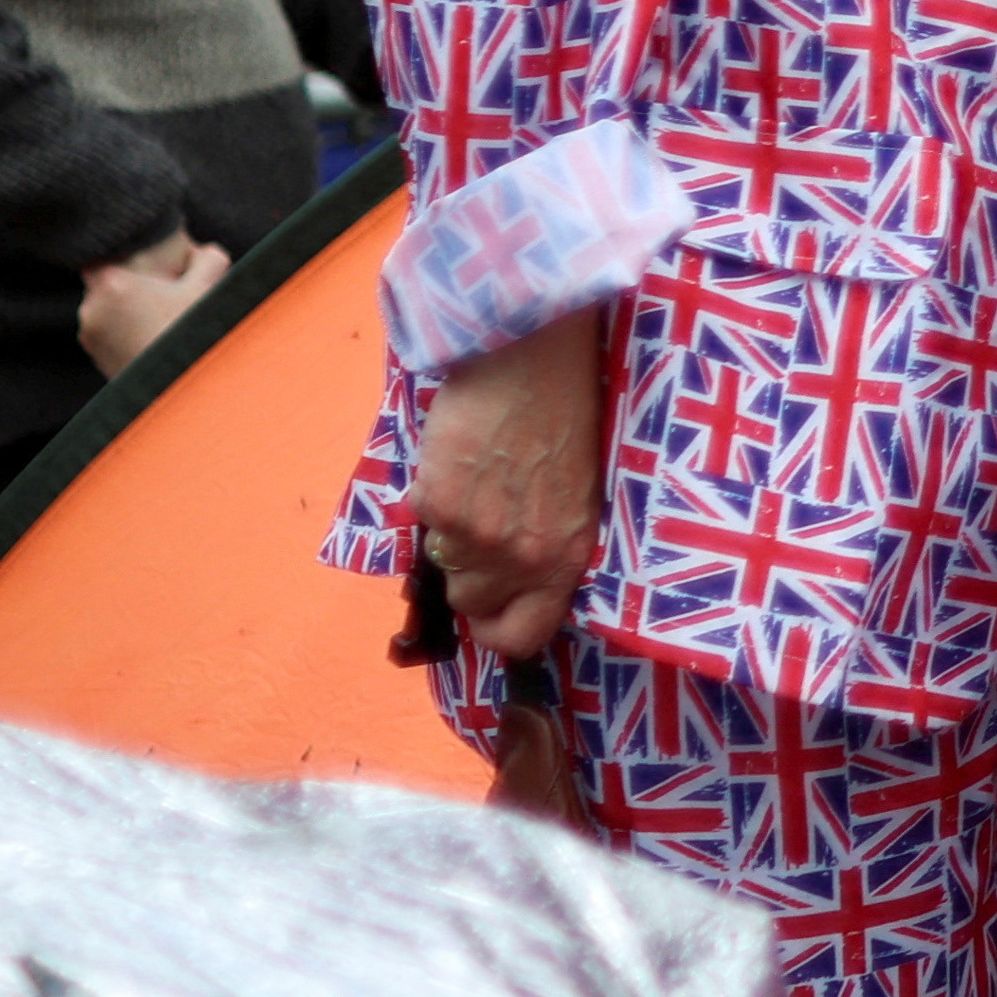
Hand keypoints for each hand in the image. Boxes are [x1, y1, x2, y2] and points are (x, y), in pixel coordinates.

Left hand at [76, 235, 228, 376]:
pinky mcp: (97, 358)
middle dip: (133, 285)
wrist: (186, 392)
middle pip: (107, 282)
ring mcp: (90, 336)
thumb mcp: (207, 290)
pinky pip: (108, 335)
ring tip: (165, 320)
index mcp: (112, 284)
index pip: (102, 254)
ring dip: (130, 311)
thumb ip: (207, 260)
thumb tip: (204, 252)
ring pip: (108, 310)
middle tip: (165, 292)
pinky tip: (158, 339)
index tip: (148, 262)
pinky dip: (128, 333)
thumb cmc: (193, 336)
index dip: (124, 254)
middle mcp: (92, 308)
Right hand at [414, 305, 608, 657]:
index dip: (498, 628)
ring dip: (449, 536)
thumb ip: (547, 543)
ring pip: (441, 566)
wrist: (531, 359)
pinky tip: (458, 462)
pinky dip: (430, 497)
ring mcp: (479, 535)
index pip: (522, 637)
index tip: (491, 607)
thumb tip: (511, 579)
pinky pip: (422, 522)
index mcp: (567, 556)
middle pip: (471, 604)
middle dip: (470, 573)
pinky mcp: (440, 504)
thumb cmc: (564, 415)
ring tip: (475, 485)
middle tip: (482, 526)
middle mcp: (525, 558)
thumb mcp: (574, 495)